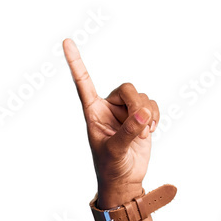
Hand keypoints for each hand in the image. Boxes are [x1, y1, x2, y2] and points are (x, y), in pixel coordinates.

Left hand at [62, 37, 158, 204]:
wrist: (124, 180)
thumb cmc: (111, 168)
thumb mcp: (115, 151)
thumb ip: (128, 131)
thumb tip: (143, 113)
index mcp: (92, 112)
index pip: (83, 83)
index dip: (76, 62)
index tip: (65, 41)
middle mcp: (108, 108)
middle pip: (127, 88)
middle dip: (136, 104)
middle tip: (141, 124)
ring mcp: (125, 112)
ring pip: (142, 96)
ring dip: (148, 114)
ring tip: (143, 134)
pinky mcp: (140, 116)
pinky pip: (152, 104)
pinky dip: (155, 115)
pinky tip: (150, 131)